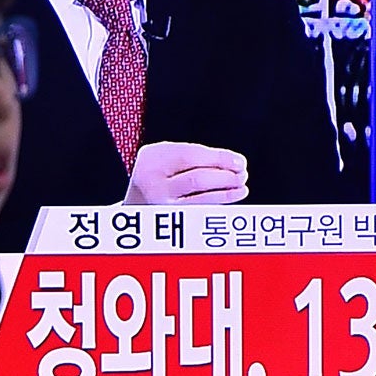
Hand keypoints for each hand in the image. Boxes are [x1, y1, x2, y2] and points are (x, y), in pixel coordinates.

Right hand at [124, 141, 249, 204]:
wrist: (133, 201)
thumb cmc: (157, 173)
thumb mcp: (165, 155)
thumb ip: (193, 155)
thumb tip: (232, 162)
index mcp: (153, 159)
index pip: (192, 156)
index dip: (220, 158)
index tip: (239, 161)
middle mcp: (153, 183)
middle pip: (198, 179)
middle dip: (226, 176)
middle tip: (242, 174)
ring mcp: (160, 205)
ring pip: (201, 197)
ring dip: (227, 191)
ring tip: (241, 185)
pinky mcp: (170, 220)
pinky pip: (201, 210)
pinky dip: (220, 202)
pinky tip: (233, 195)